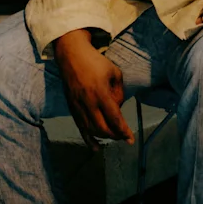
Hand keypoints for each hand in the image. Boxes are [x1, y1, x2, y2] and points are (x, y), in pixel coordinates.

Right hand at [54, 34, 134, 151]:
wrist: (71, 55)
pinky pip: (80, 127)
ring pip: (91, 130)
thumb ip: (119, 92)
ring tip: (113, 136)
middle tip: (123, 136)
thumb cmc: (96, 62)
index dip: (124, 131)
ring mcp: (78, 106)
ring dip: (104, 137)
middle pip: (103, 128)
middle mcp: (88, 102)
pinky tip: (95, 148)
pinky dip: (88, 139)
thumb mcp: (115, 73)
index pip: (114, 118)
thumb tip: (118, 108)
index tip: (130, 139)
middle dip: (115, 135)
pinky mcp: (72, 107)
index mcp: (100, 93)